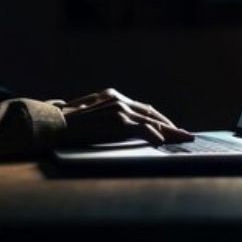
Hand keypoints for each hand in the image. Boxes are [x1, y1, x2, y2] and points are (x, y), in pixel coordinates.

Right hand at [58, 88, 193, 146]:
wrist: (55, 123)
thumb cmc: (68, 124)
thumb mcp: (91, 117)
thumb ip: (106, 118)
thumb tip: (118, 128)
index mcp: (113, 97)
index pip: (143, 108)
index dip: (159, 119)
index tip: (171, 128)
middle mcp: (119, 100)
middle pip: (151, 114)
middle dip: (170, 126)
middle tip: (185, 135)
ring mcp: (119, 109)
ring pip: (152, 122)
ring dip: (170, 132)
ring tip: (183, 140)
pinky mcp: (118, 121)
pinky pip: (143, 129)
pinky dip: (155, 136)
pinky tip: (163, 144)